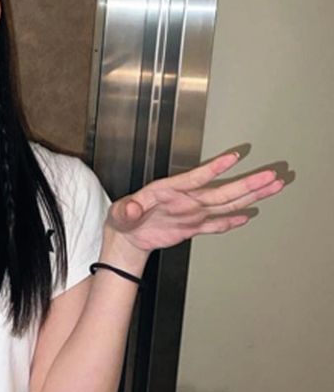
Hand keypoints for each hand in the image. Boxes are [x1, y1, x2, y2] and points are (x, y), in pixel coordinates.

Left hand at [104, 152, 285, 260]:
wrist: (127, 234)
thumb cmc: (123, 217)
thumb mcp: (120, 213)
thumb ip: (127, 210)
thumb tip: (132, 208)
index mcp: (169, 191)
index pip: (196, 177)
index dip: (215, 168)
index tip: (234, 157)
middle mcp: (186, 200)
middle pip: (222, 191)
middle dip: (248, 183)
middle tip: (271, 175)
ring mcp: (192, 213)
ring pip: (225, 204)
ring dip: (249, 196)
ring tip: (272, 187)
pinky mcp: (192, 227)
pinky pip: (215, 224)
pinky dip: (231, 222)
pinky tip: (248, 216)